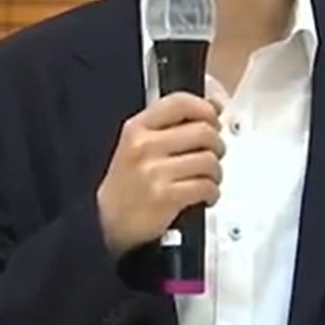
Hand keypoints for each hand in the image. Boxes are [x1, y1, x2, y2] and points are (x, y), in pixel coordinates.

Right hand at [96, 92, 224, 255]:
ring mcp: (154, 171)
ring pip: (209, 160)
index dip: (205, 109)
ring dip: (216, 172)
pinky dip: (212, 192)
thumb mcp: (139, 144)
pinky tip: (204, 195)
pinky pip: (206, 186)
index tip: (214, 119)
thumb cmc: (127, 184)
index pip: (180, 102)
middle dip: (217, 145)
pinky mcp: (165, 196)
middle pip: (203, 131)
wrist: (107, 221)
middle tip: (214, 154)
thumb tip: (214, 106)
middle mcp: (145, 146)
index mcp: (137, 128)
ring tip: (207, 178)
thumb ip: (173, 124)